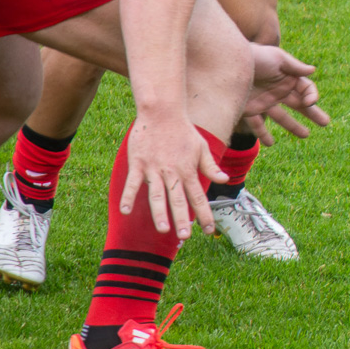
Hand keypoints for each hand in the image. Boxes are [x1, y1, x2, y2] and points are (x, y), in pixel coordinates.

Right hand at [119, 115, 223, 239]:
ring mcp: (154, 169)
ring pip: (157, 194)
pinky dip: (129, 196)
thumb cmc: (183, 130)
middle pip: (178, 199)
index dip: (204, 214)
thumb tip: (224, 180)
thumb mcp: (202, 147)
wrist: (162, 112)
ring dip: (160, 213)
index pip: (198, 196)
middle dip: (183, 219)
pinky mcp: (138, 163)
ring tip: (163, 230)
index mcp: (188, 170)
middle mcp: (172, 172)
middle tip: (185, 237)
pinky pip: (133, 183)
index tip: (209, 230)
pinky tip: (125, 211)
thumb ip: (210, 166)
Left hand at [244, 44, 331, 135]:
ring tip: (306, 135)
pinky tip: (270, 143)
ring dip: (294, 126)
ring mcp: (265, 101)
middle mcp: (278, 90)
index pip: (306, 89)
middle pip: (299, 104)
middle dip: (313, 113)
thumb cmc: (254, 57)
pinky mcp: (250, 109)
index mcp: (287, 77)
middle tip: (325, 123)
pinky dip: (264, 134)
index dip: (312, 95)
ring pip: (282, 117)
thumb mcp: (277, 57)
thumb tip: (313, 70)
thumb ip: (294, 66)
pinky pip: (258, 125)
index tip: (309, 103)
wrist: (226, 64)